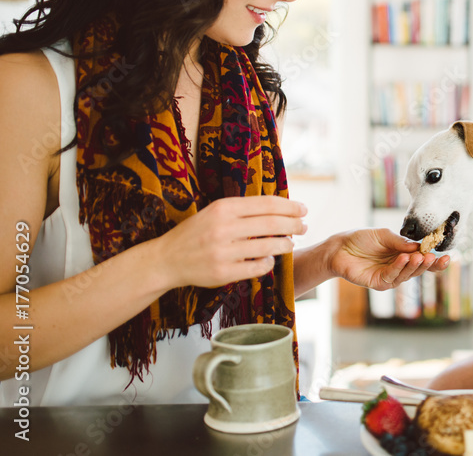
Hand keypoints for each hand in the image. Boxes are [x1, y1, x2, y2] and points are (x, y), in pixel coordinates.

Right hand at [153, 195, 306, 289]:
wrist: (165, 259)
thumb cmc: (197, 233)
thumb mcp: (215, 212)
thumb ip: (243, 210)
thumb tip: (282, 208)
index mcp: (223, 208)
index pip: (267, 204)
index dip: (290, 206)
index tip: (303, 209)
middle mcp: (223, 227)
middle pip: (271, 223)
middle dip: (293, 224)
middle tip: (304, 226)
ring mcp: (223, 251)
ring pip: (268, 246)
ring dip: (285, 244)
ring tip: (291, 243)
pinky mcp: (222, 273)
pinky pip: (257, 268)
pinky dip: (268, 263)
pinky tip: (270, 259)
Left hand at [332, 228, 449, 289]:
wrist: (340, 247)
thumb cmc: (361, 239)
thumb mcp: (384, 235)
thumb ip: (400, 242)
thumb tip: (419, 246)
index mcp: (403, 255)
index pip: (423, 260)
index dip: (435, 261)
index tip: (448, 256)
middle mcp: (399, 268)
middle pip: (419, 270)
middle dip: (428, 264)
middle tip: (434, 257)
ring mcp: (389, 277)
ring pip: (407, 275)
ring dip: (415, 266)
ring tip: (421, 257)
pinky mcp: (378, 283)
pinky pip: (392, 276)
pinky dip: (399, 267)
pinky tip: (404, 259)